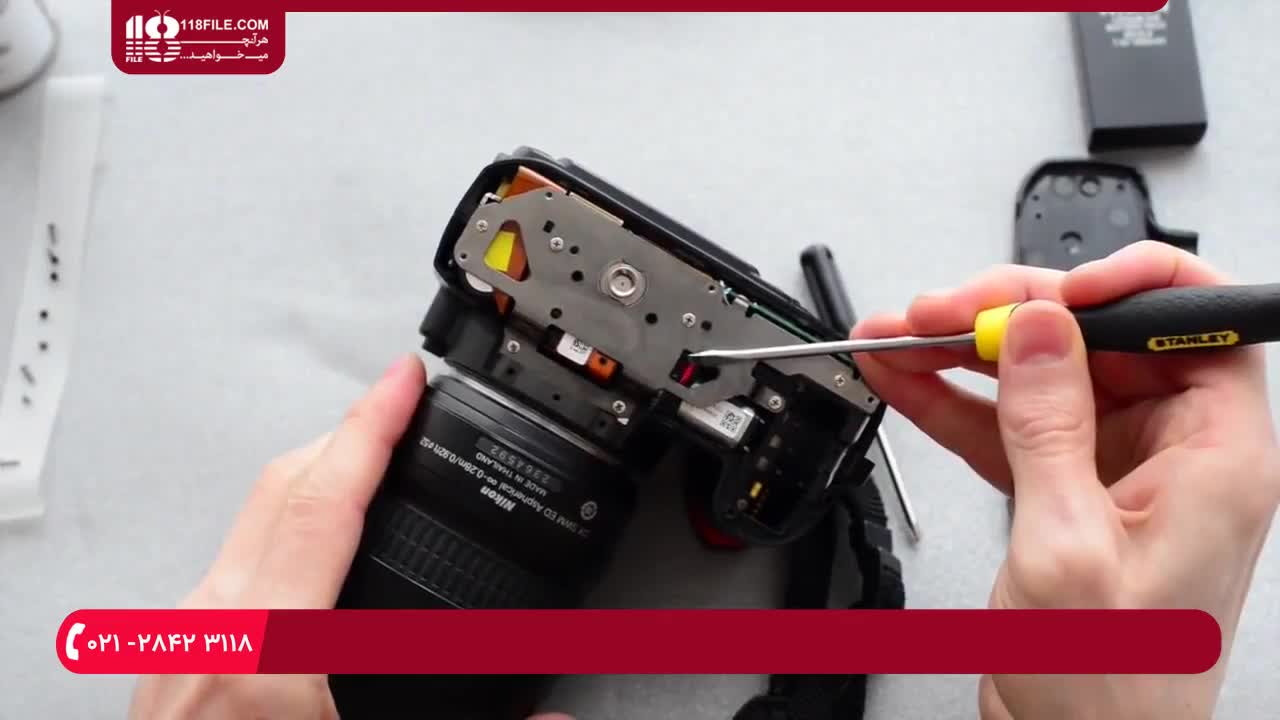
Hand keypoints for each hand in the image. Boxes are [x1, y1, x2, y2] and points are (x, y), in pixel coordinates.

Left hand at [128, 354, 573, 719]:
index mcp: (267, 650)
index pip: (329, 501)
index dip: (374, 427)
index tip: (405, 378)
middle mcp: (211, 630)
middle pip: (281, 489)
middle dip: (347, 436)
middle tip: (399, 411)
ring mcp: (181, 645)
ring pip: (249, 523)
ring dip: (313, 484)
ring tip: (369, 471)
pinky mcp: (172, 667)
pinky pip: (232, 565)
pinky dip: (283, 535)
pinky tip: (313, 556)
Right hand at [851, 241, 1279, 719]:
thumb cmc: (1108, 689)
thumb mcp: (1067, 545)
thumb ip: (1050, 425)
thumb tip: (1039, 329)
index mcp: (1215, 458)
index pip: (1194, 322)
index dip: (1125, 285)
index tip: (1051, 292)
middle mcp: (1175, 456)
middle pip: (1098, 341)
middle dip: (1011, 316)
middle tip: (940, 315)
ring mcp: (1116, 474)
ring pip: (1042, 378)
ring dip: (965, 355)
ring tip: (899, 337)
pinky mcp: (1066, 495)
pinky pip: (1008, 426)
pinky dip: (955, 402)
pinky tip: (907, 380)